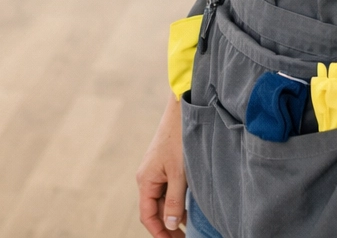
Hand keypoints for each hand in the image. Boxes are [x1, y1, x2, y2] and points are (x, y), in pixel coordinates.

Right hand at [136, 96, 186, 236]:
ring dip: (174, 215)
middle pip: (155, 210)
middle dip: (167, 227)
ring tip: (189, 228)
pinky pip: (168, 189)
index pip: (147, 215)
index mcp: (145, 181)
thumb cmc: (179, 140)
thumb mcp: (179, 175)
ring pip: (163, 200)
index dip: (158, 232)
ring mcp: (156, 171)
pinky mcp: (165, 165)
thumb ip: (175, 202)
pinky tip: (190, 208)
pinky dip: (177, 201)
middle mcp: (147, 177)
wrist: (181, 111)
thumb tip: (170, 225)